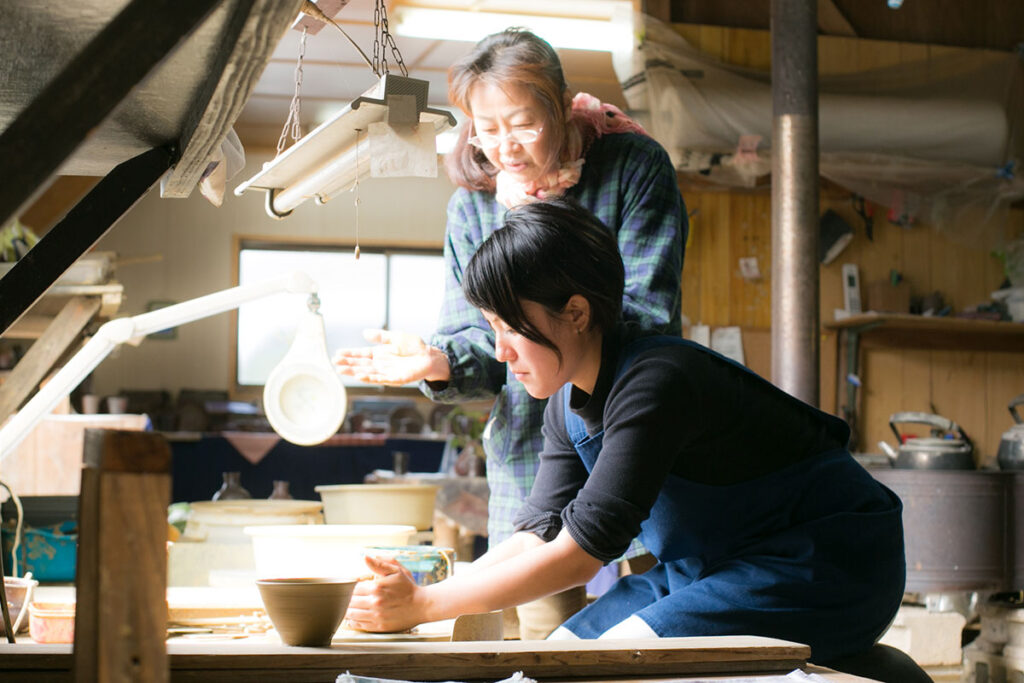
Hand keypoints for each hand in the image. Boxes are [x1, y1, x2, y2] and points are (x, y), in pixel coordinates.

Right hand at [333, 329, 448, 385]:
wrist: (429, 356)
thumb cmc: (414, 346)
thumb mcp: (396, 337)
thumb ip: (381, 337)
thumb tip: (364, 333)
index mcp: (380, 353)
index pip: (362, 354)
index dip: (350, 354)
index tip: (338, 353)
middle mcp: (381, 363)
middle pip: (361, 364)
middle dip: (347, 363)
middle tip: (334, 362)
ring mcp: (386, 372)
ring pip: (366, 372)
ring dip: (354, 371)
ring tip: (341, 370)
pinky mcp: (394, 379)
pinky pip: (379, 379)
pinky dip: (369, 377)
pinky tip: (359, 375)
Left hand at [343, 555, 425, 632]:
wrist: (422, 605)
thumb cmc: (409, 587)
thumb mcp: (396, 571)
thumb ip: (379, 564)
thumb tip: (365, 557)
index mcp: (377, 587)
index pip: (353, 588)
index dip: (351, 587)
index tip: (354, 587)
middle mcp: (375, 603)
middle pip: (350, 602)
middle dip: (348, 599)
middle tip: (348, 597)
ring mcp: (377, 616)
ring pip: (352, 614)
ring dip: (348, 610)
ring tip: (349, 607)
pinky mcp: (379, 626)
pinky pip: (360, 625)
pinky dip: (353, 621)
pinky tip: (354, 617)